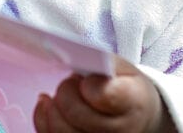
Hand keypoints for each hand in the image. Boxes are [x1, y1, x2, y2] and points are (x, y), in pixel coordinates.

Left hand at [33, 56, 172, 132]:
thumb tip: (77, 58)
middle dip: (65, 93)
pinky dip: (43, 120)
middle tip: (69, 83)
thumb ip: (105, 62)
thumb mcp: (125, 70)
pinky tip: (47, 107)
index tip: (86, 80)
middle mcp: (120, 130)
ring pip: (62, 131)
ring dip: (52, 108)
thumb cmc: (127, 90)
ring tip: (57, 96)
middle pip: (77, 115)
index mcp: (132, 103)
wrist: (138, 118)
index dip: (88, 86)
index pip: (104, 96)